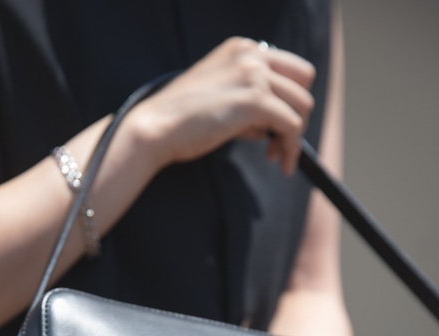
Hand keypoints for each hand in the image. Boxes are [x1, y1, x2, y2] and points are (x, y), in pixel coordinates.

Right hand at [133, 37, 315, 174]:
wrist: (154, 127)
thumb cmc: (178, 120)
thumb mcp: (217, 99)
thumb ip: (245, 102)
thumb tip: (269, 127)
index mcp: (241, 49)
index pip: (290, 68)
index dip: (288, 99)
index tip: (275, 127)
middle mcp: (251, 55)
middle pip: (303, 82)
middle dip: (297, 114)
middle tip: (279, 143)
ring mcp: (254, 76)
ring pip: (302, 106)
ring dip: (294, 136)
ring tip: (276, 158)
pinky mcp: (255, 102)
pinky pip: (292, 127)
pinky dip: (291, 148)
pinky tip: (280, 163)